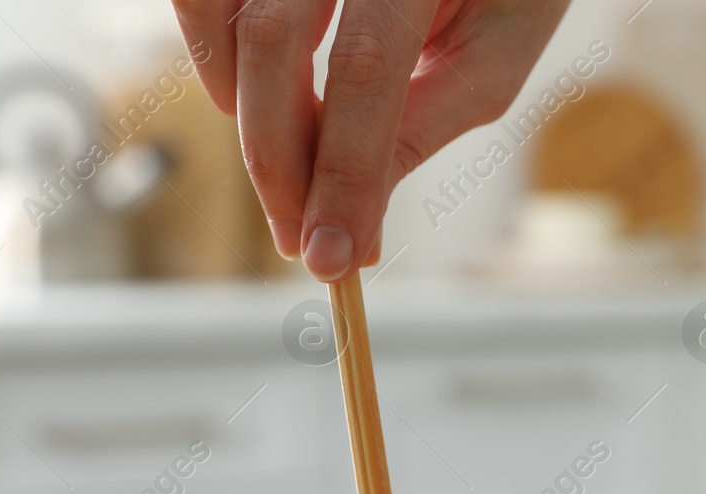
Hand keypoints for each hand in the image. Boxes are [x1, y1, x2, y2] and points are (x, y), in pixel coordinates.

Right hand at [172, 0, 570, 279]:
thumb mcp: (492, 53)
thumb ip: (423, 125)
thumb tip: (353, 226)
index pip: (366, 68)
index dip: (342, 172)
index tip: (330, 257)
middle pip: (273, 40)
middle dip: (276, 161)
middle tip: (296, 240)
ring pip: (222, 12)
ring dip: (236, 103)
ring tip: (283, 174)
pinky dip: (213, 50)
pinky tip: (251, 100)